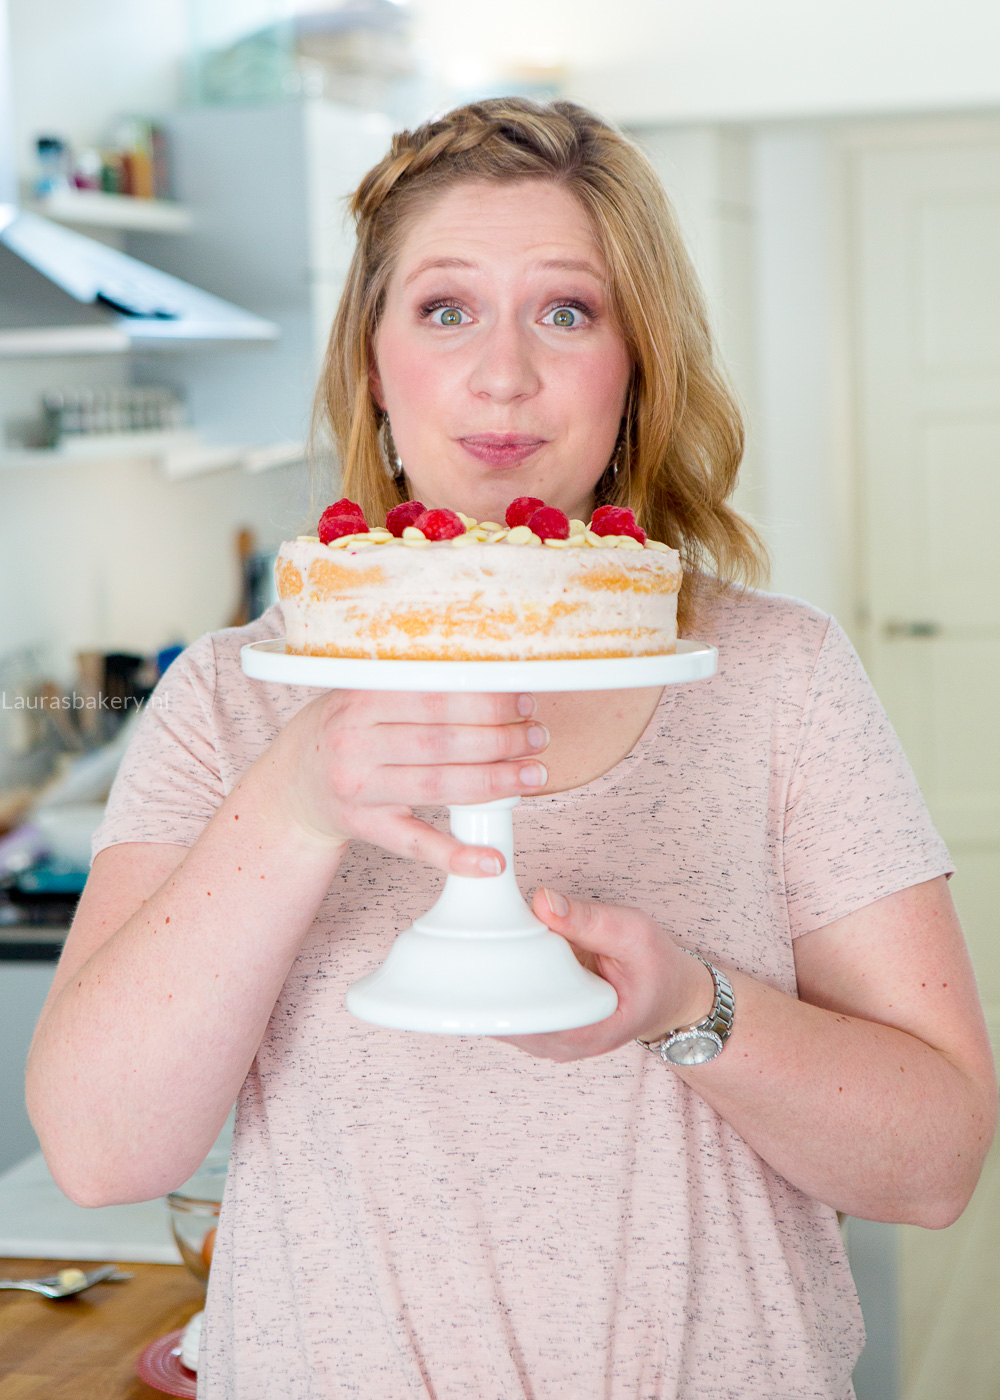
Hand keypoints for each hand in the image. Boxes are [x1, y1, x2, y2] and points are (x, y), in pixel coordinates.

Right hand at [256, 689, 548, 876]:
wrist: (294, 781)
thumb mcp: (366, 692)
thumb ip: (417, 682)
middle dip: (500, 741)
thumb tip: (496, 676)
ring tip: (532, 776)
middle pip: (441, 743)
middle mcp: (355, 742)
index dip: (485, 701)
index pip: (434, 697)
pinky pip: (414, 844)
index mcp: (361, 698)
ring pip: (436, 787)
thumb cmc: (349, 729)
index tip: (523, 702)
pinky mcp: (364, 828)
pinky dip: (456, 856)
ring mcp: (358, 789)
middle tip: (538, 739)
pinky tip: (492, 860)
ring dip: (493, 783)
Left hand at [493, 889, 715, 1061]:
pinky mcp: (547, 1026)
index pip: (529, 1024)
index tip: (480, 965)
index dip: (500, 996)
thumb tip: (542, 902)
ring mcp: (554, 1040)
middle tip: (472, 949)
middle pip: (508, 1025)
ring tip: (478, 952)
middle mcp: (566, 1045)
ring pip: (505, 1022)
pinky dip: (501, 991)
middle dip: (488, 989)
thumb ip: (589, 919)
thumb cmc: (656, 966)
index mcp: (591, 1031)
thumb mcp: (633, 933)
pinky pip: (514, 1014)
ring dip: (490, 990)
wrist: (670, 992)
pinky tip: (492, 964)